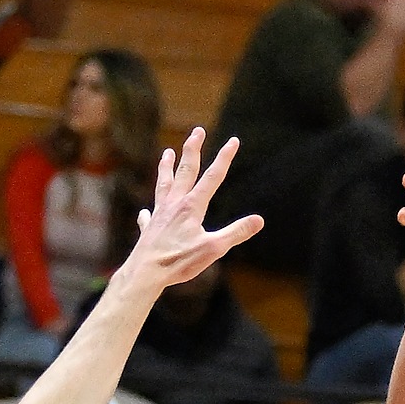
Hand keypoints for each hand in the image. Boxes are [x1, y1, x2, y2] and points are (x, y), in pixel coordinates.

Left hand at [117, 128, 265, 285]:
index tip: (233, 141)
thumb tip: (259, 220)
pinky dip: (148, 212)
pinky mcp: (150, 228)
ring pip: (164, 184)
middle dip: (193, 149)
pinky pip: (149, 215)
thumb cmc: (179, 262)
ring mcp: (160, 214)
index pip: (212, 177)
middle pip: (185, 170)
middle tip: (197, 131)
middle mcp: (174, 204)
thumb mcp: (214, 249)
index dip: (224, 158)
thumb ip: (236, 233)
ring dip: (166, 166)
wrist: (145, 272)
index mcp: (192, 206)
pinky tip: (145, 211)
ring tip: (167, 152)